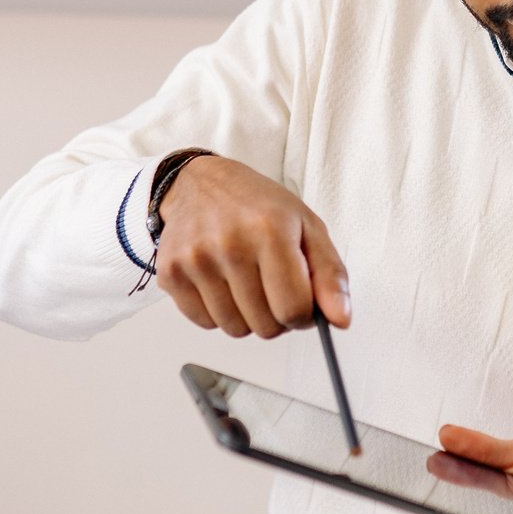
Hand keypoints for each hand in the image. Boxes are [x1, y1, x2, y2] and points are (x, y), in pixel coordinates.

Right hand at [153, 156, 351, 338]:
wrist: (201, 184)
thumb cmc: (258, 205)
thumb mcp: (307, 227)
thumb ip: (330, 275)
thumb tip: (341, 320)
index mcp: (270, 231)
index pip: (294, 309)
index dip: (303, 315)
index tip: (300, 301)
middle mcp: (230, 244)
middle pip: (265, 325)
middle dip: (276, 316)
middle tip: (272, 287)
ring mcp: (196, 260)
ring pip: (235, 329)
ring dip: (247, 316)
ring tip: (247, 282)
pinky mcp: (171, 273)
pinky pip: (205, 323)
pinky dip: (218, 313)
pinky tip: (222, 283)